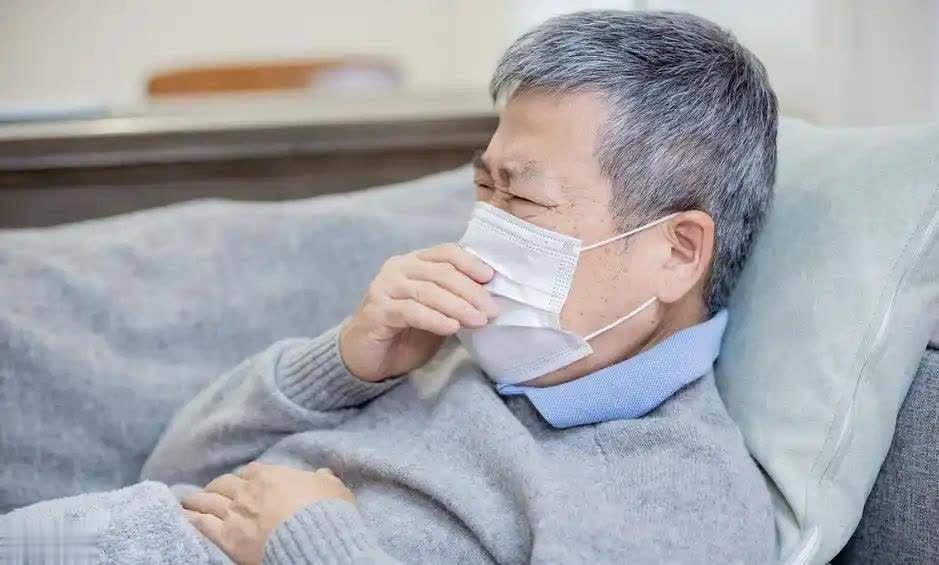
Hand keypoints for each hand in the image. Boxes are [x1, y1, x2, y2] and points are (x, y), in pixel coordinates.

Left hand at [182, 462, 353, 564]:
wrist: (313, 536)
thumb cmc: (325, 511)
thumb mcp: (332, 488)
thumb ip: (324, 479)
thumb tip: (324, 473)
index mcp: (270, 475)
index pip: (251, 471)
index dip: (245, 477)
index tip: (243, 482)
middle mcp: (248, 491)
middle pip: (224, 484)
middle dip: (216, 487)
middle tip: (210, 491)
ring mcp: (235, 513)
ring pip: (207, 501)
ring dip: (196, 500)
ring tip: (188, 501)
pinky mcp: (227, 536)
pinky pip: (201, 524)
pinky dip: (190, 518)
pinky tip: (183, 516)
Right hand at [339, 243, 498, 381]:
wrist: (367, 357)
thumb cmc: (406, 332)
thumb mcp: (437, 312)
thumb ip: (456, 299)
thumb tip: (490, 298)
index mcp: (414, 262)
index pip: (446, 252)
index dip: (470, 263)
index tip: (491, 279)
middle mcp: (397, 269)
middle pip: (440, 272)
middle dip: (470, 291)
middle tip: (491, 310)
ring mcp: (384, 288)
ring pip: (427, 291)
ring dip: (457, 306)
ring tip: (478, 321)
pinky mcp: (377, 311)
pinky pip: (410, 311)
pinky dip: (434, 319)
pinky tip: (452, 328)